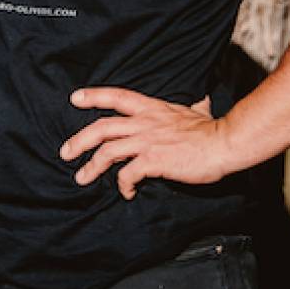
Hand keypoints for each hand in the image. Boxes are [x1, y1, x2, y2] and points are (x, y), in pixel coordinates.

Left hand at [60, 88, 233, 199]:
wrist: (224, 143)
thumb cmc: (212, 130)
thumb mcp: (197, 111)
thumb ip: (194, 107)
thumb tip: (202, 101)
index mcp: (152, 108)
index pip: (117, 96)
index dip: (94, 95)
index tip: (74, 98)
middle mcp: (145, 122)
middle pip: (102, 127)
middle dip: (79, 140)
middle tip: (65, 152)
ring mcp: (147, 140)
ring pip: (107, 151)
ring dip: (91, 167)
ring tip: (82, 178)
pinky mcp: (153, 160)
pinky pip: (127, 174)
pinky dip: (122, 185)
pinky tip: (126, 193)